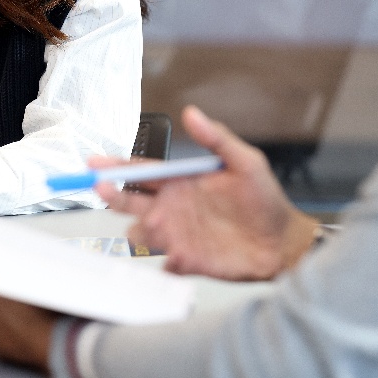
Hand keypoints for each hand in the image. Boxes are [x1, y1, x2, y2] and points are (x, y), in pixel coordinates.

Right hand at [98, 106, 318, 280]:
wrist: (282, 242)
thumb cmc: (264, 200)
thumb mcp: (245, 161)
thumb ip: (217, 138)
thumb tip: (192, 113)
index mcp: (181, 181)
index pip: (141, 171)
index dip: (116, 167)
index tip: (95, 164)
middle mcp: (173, 207)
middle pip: (131, 201)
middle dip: (113, 195)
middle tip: (103, 189)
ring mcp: (177, 235)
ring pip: (140, 234)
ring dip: (140, 231)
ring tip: (156, 225)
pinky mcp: (187, 261)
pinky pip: (164, 264)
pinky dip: (165, 262)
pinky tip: (176, 258)